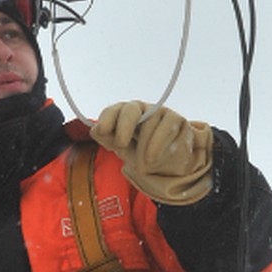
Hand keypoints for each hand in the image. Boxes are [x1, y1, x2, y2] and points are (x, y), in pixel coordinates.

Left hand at [91, 101, 212, 204]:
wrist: (170, 162)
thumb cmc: (142, 152)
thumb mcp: (123, 149)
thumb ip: (108, 139)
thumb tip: (94, 130)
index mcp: (123, 114)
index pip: (113, 110)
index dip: (106, 118)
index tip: (101, 131)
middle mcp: (142, 109)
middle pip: (131, 109)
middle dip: (124, 126)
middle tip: (120, 144)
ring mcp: (160, 112)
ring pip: (149, 123)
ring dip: (143, 146)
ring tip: (143, 163)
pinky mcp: (176, 119)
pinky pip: (166, 128)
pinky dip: (157, 145)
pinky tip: (151, 158)